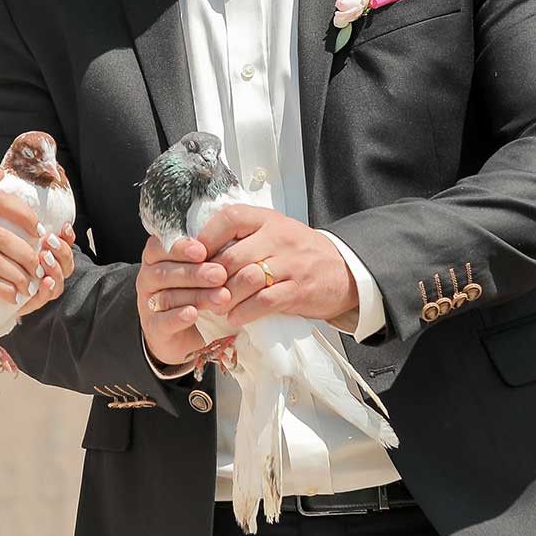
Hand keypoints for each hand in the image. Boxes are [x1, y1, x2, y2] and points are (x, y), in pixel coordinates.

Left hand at [15, 225, 76, 316]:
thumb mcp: (6, 236)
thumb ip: (17, 224)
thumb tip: (21, 205)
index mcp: (46, 253)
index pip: (65, 244)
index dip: (68, 236)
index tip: (64, 226)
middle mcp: (46, 270)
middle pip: (66, 262)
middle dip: (62, 250)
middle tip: (49, 241)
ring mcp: (40, 287)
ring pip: (60, 279)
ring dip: (56, 268)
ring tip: (45, 258)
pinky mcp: (30, 302)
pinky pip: (45, 298)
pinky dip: (49, 289)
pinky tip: (46, 281)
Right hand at [136, 235, 229, 368]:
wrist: (185, 332)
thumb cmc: (194, 292)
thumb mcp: (199, 270)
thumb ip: (205, 258)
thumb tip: (227, 247)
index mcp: (156, 259)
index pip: (159, 248)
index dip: (180, 248)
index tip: (203, 251)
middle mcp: (148, 279)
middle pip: (164, 273)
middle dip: (194, 273)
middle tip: (220, 275)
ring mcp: (148, 305)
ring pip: (167, 296)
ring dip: (196, 296)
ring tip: (221, 297)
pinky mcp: (154, 328)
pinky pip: (162, 322)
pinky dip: (178, 317)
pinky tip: (193, 314)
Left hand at [195, 205, 356, 328]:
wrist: (344, 271)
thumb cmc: (299, 252)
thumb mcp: (274, 231)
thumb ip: (244, 235)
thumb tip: (200, 247)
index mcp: (268, 219)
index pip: (230, 218)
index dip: (206, 237)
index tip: (192, 255)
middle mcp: (279, 238)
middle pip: (232, 255)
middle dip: (210, 277)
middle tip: (198, 290)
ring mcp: (290, 264)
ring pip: (246, 279)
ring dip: (224, 296)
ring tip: (215, 305)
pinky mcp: (298, 290)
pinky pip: (264, 302)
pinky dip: (244, 312)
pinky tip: (234, 317)